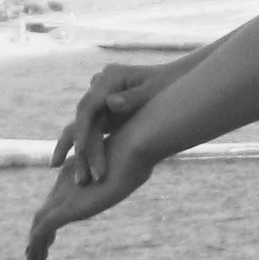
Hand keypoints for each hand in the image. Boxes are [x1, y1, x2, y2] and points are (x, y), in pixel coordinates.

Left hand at [27, 129, 155, 259]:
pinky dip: (35, 245)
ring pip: (40, 221)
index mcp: (80, 167)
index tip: (58, 222)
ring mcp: (64, 194)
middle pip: (47, 208)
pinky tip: (34, 259)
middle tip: (38, 246)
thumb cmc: (142, 148)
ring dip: (36, 242)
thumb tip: (144, 167)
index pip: (62, 192)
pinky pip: (42, 230)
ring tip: (34, 259)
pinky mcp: (66, 208)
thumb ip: (131, 167)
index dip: (57, 210)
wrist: (134, 146)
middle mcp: (66, 181)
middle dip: (42, 228)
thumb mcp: (136, 158)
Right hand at [52, 61, 171, 183]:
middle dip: (82, 149)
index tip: (81, 151)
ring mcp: (100, 100)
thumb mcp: (155, 90)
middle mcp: (100, 87)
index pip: (89, 107)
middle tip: (84, 177)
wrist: (177, 81)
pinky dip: (90, 152)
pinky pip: (92, 134)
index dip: (82, 129)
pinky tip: (89, 174)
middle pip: (84, 120)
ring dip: (81, 155)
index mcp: (110, 77)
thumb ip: (133, 97)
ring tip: (81, 181)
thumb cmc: (170, 84)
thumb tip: (111, 103)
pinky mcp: (103, 113)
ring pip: (84, 129)